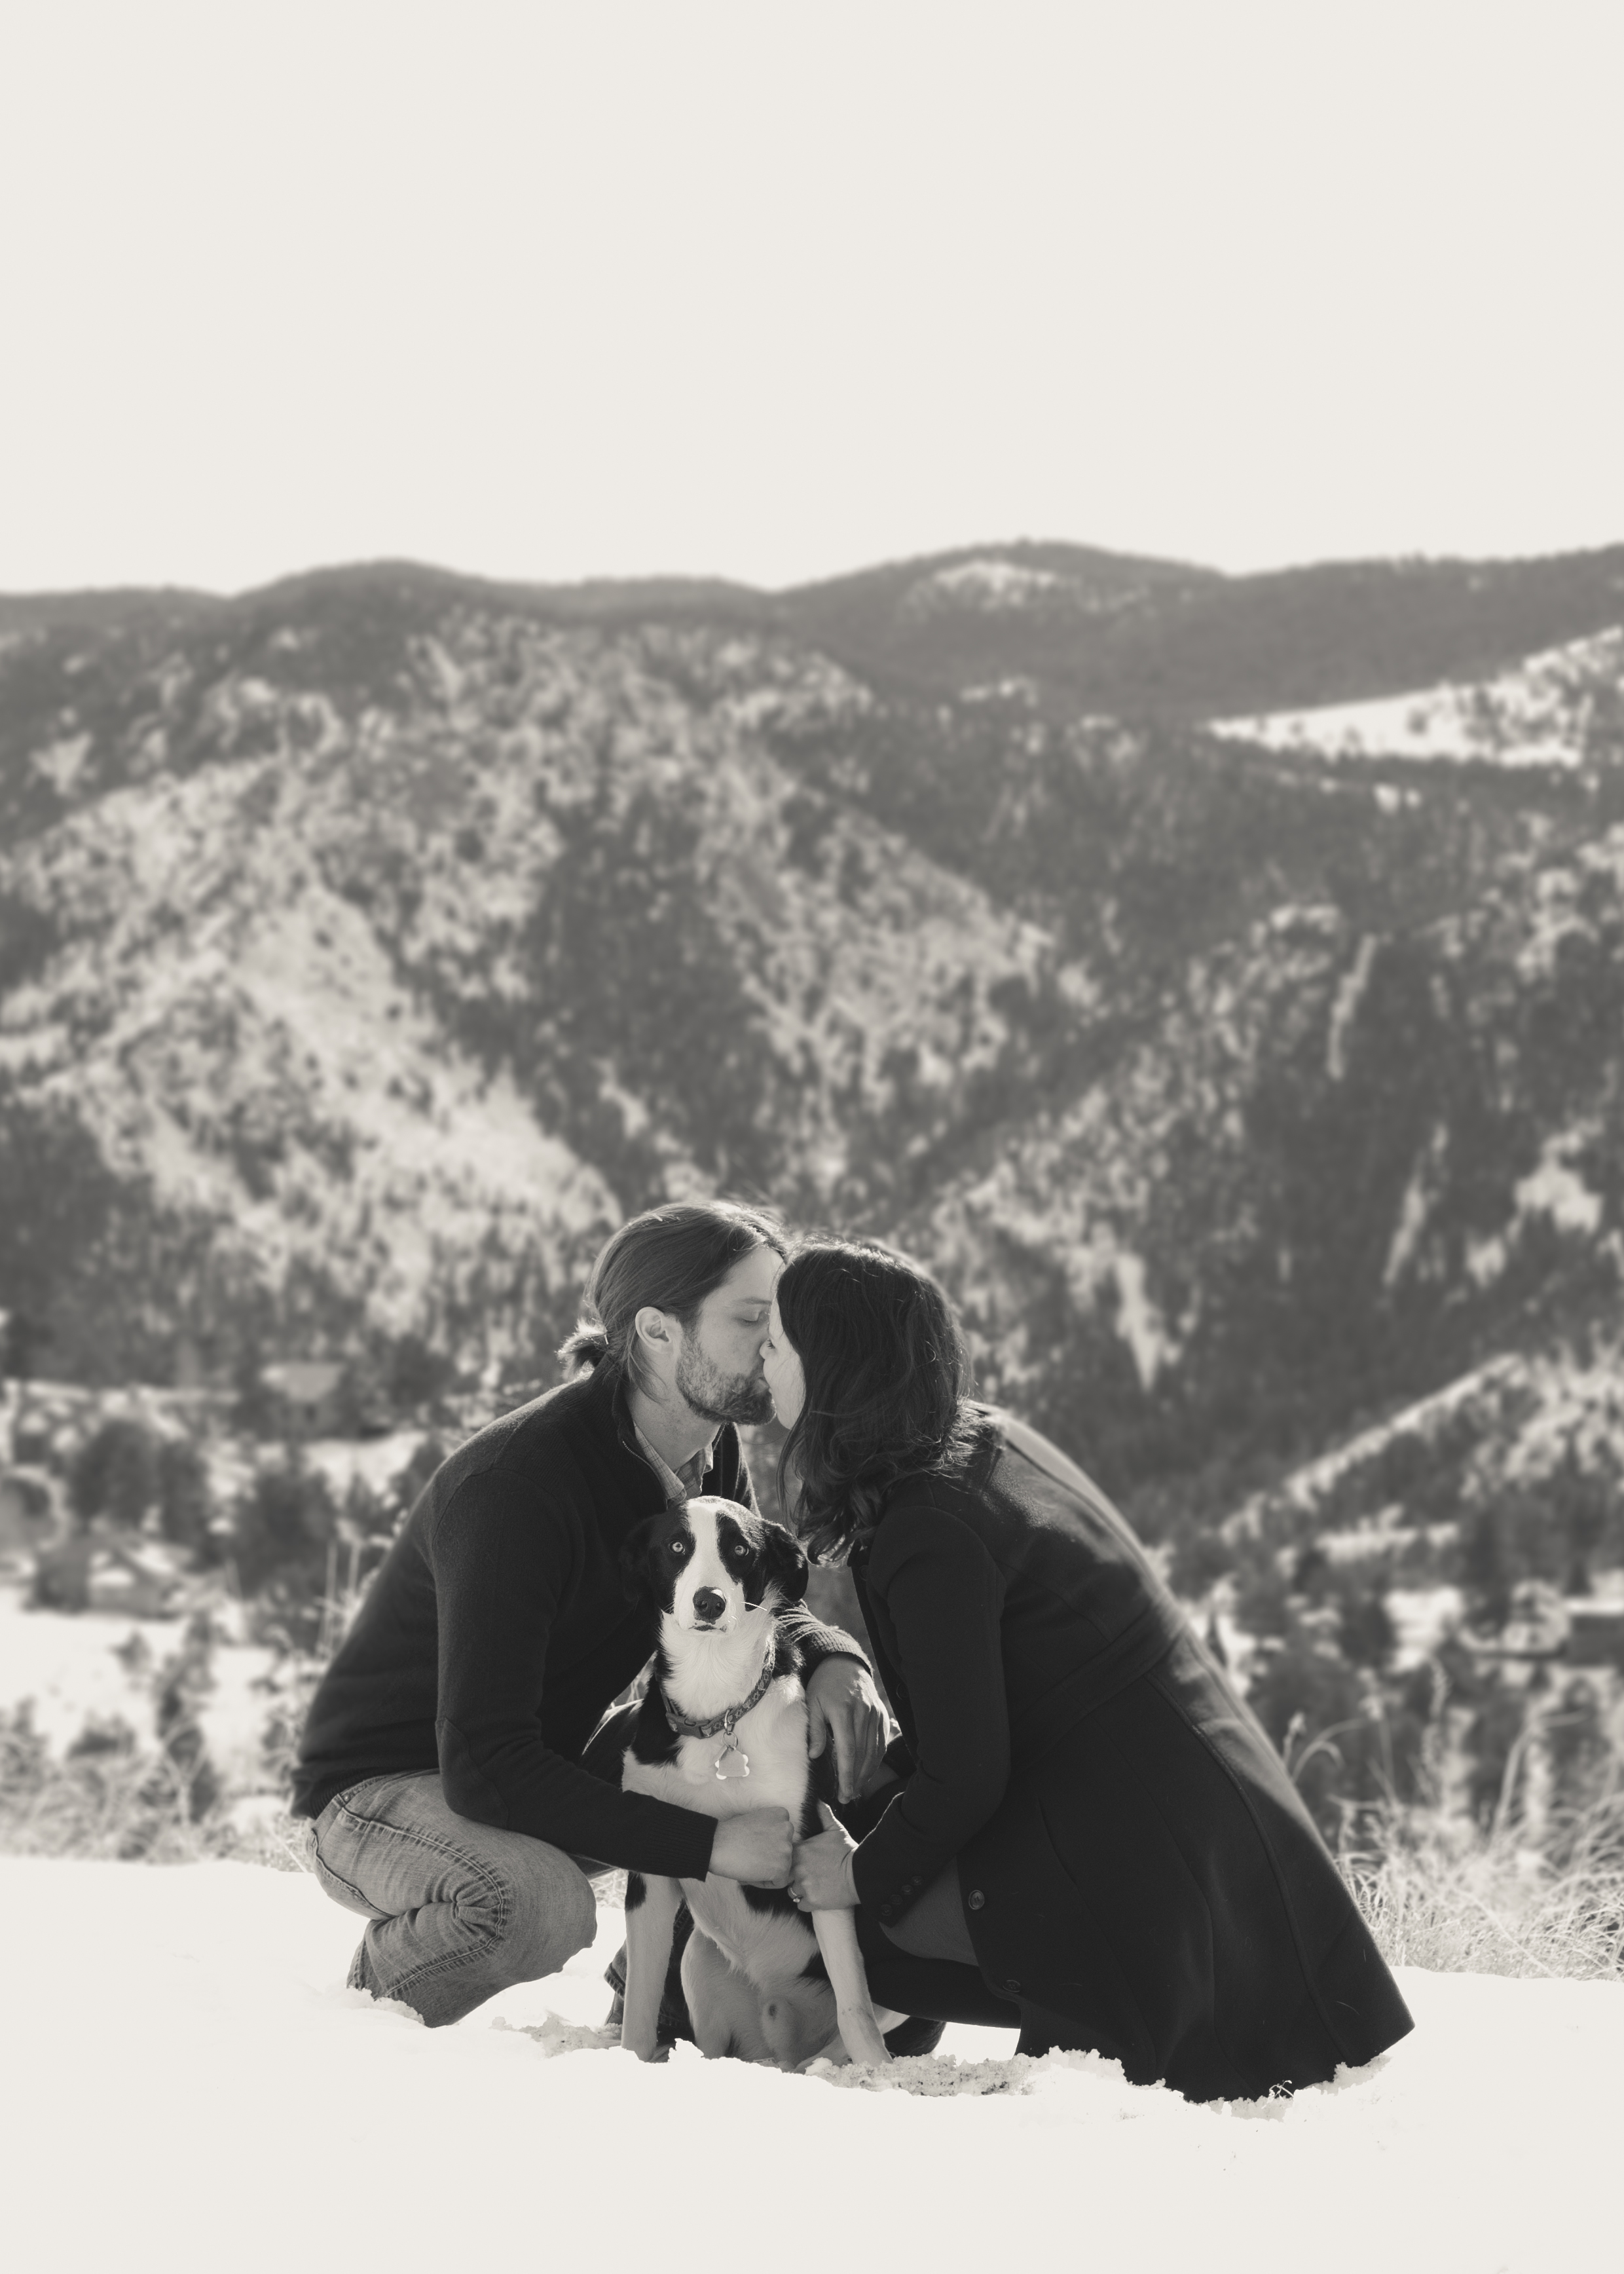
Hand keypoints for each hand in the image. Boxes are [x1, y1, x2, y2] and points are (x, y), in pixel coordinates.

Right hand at [708, 1807, 793, 1886]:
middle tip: (750, 1859)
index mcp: (781, 1814)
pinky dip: (765, 1883)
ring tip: (748, 1866)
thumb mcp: (756, 1821)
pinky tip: (750, 1875)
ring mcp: (786, 1848)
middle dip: (768, 1859)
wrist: (716, 1844)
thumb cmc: (730, 1834)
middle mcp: (787, 1829)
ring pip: (783, 1868)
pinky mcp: (781, 1867)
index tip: (753, 1848)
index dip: (768, 1847)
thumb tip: (775, 1847)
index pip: (784, 1837)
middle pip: (784, 1853)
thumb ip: (770, 1830)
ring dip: (766, 1872)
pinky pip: (779, 1882)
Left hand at [790, 1802, 859, 1910]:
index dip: (790, 1860)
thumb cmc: (847, 1851)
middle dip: (793, 1876)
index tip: (799, 1862)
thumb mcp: (835, 1830)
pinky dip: (807, 1902)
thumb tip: (818, 1800)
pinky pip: (800, 1905)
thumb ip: (823, 1815)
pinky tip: (816, 1896)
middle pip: (785, 1876)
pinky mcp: (811, 1901)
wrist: (860, 1874)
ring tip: (812, 1886)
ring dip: (800, 1890)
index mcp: (800, 1851)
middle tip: (806, 1876)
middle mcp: (798, 1868)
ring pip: (792, 1891)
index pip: (783, 1857)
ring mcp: (804, 1886)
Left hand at [805, 1658, 890, 1803]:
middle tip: (848, 1798)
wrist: (843, 1663)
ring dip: (867, 1772)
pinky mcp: (881, 1714)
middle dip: (856, 1779)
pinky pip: (881, 1742)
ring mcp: (874, 1713)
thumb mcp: (812, 1703)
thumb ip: (815, 1730)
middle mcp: (862, 1713)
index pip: (848, 1750)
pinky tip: (868, 1771)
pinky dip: (876, 1759)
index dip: (847, 1775)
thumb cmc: (823, 1685)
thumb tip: (815, 1755)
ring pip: (874, 1750)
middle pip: (863, 1754)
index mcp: (843, 1711)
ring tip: (857, 1789)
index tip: (844, 1793)